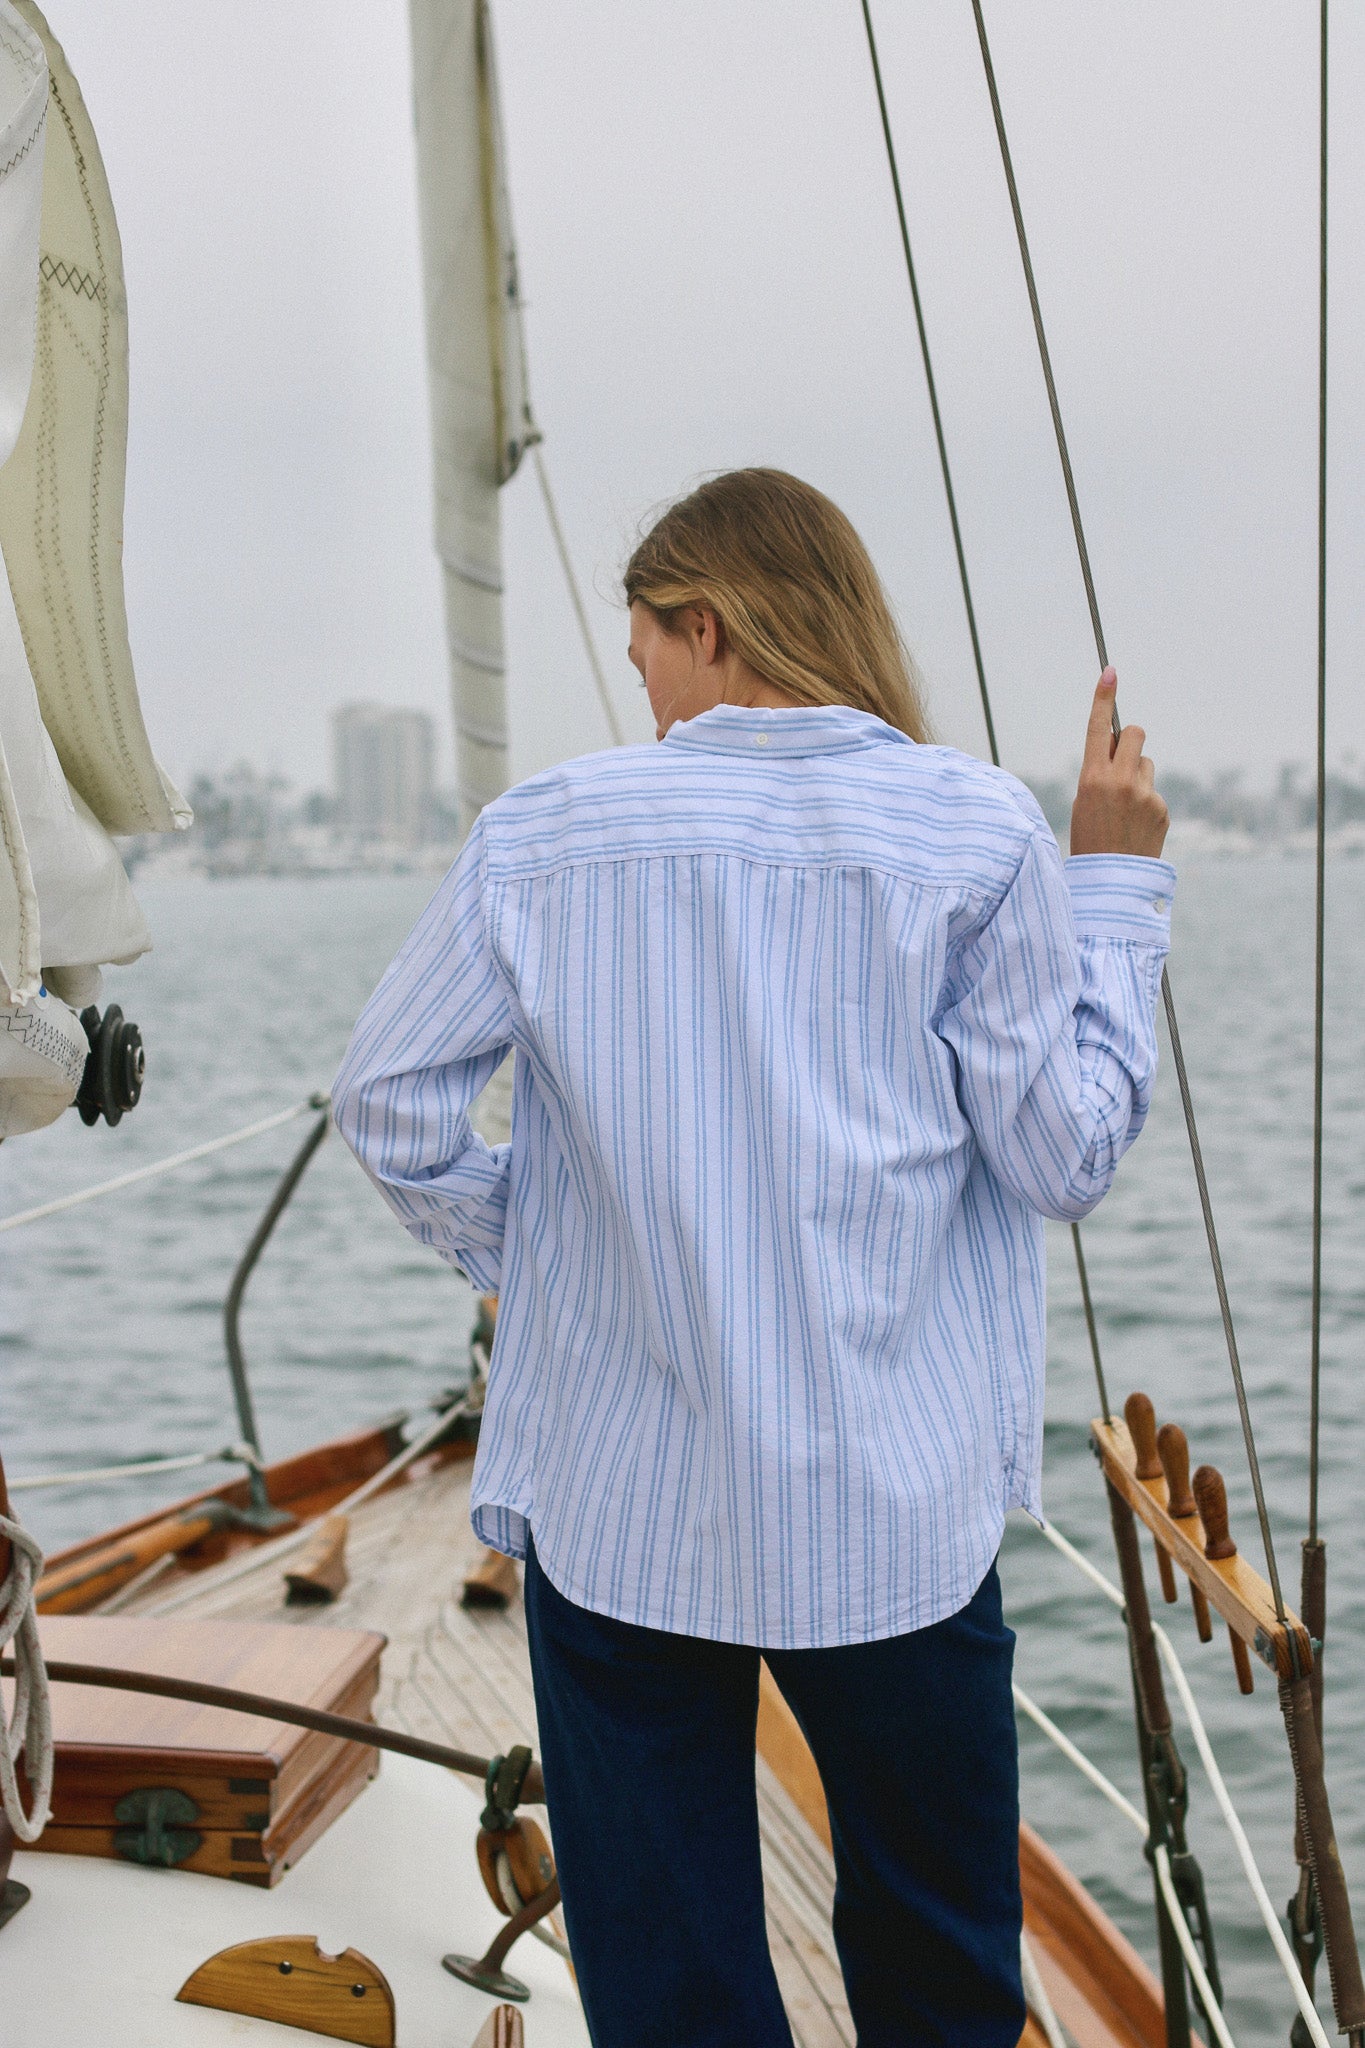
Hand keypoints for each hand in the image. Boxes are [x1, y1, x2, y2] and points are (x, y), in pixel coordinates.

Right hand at [1070, 670, 1168, 857]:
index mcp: (1092, 779)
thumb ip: (1100, 773)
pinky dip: (1146, 803)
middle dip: (1129, 740)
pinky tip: (1135, 826)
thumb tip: (1121, 748)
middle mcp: (1121, 781)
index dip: (1103, 698)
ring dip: (1138, 776)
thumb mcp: (1083, 803)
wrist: (1110, 884)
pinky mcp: (1162, 808)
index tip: (1109, 672)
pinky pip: (1154, 791)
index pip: (1098, 728)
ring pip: (1146, 764)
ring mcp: (1145, 795)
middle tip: (1120, 760)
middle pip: (1135, 733)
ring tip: (1124, 809)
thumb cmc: (1089, 841)